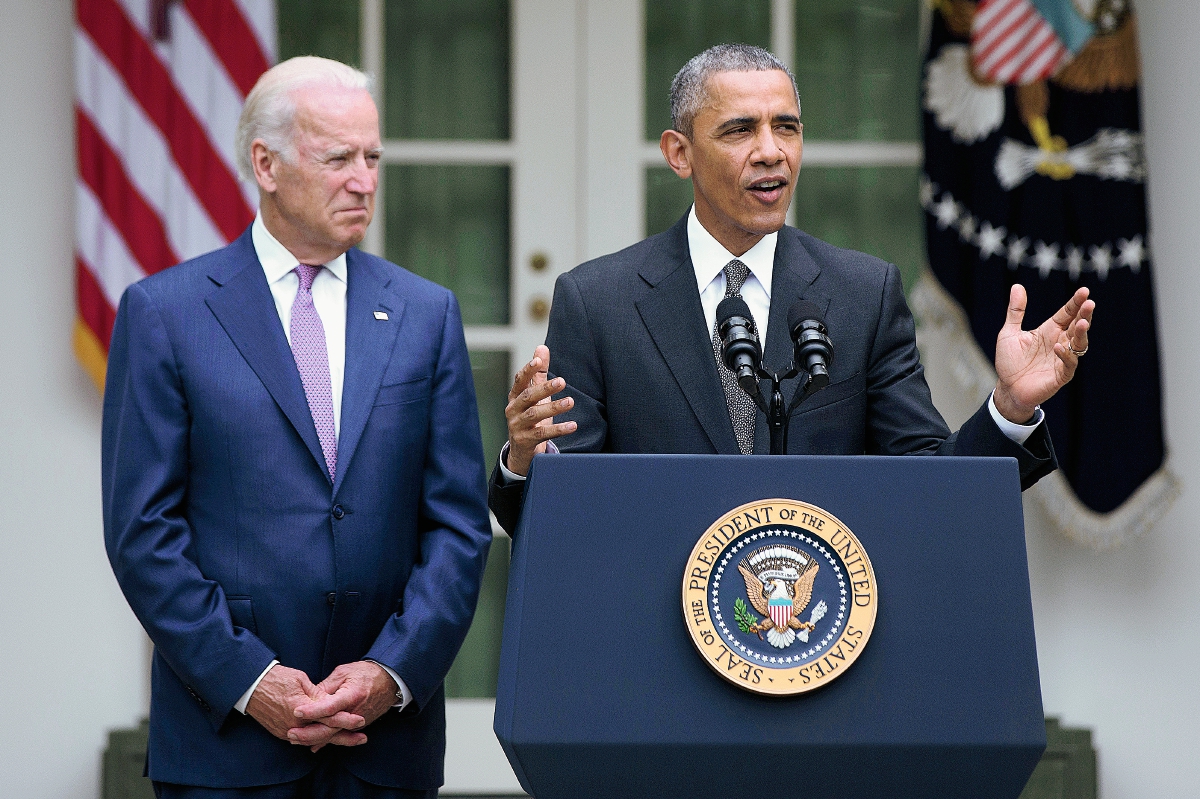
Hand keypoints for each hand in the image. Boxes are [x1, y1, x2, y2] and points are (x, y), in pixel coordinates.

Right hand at [246, 664, 365, 747]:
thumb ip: (318, 694)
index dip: (345, 718)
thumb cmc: (276, 678)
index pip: (328, 716)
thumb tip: (332, 702)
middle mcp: (293, 724)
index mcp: (300, 708)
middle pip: (324, 733)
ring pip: (314, 739)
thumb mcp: (301, 680)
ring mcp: (286, 730)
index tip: (360, 720)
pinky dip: (317, 740)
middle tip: (362, 737)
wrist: (250, 686)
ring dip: (333, 741)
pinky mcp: (281, 733)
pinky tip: (329, 741)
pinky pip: (303, 740)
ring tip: (351, 740)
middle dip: (344, 736)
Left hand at [288, 661, 396, 750]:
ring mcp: (358, 722)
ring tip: (295, 739)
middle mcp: (356, 712)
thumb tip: (309, 698)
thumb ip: (326, 687)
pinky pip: (340, 735)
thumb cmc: (365, 673)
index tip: (297, 711)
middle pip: (330, 728)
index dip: (312, 710)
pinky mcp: (359, 727)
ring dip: (314, 739)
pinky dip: (325, 740)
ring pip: (334, 735)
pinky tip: (311, 744)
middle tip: (290, 733)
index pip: (330, 706)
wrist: (389, 681)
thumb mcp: (344, 673)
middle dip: (309, 733)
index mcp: (352, 695)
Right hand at [504, 345, 576, 475]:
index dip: (528, 370)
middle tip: (562, 381)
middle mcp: (513, 410)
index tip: (538, 361)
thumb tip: (542, 347)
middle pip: (528, 396)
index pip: (520, 380)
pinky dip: (558, 429)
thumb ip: (538, 373)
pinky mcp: (525, 441)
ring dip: (553, 408)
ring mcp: (517, 426)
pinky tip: (572, 425)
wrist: (521, 449)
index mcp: (515, 396)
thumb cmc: (530, 417)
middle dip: (544, 388)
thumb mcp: (534, 396)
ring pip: (534, 415)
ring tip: (570, 402)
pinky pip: (542, 434)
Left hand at [992, 284, 1093, 422]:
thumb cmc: (1010, 362)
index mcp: (1049, 331)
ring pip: (1079, 344)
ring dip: (1081, 333)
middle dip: (1084, 315)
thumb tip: (1017, 286)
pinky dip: (1065, 355)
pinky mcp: (1060, 375)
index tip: (1084, 291)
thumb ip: (1015, 311)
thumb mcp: (1009, 333)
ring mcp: (1062, 359)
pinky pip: (1068, 364)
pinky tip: (1059, 346)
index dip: (1075, 303)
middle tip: (1089, 303)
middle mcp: (1059, 342)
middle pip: (1077, 326)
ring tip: (1082, 322)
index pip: (1067, 314)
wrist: (1007, 388)